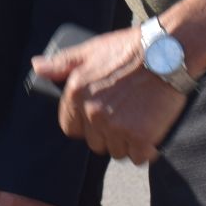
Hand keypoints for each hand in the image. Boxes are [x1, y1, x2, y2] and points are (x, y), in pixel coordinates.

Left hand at [32, 26, 187, 164]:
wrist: (169, 52)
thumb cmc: (131, 48)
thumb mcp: (91, 50)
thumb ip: (62, 63)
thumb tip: (37, 67)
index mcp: (77, 93)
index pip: (71, 128)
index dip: (86, 124)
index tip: (101, 117)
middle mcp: (93, 113)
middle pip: (96, 143)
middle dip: (109, 133)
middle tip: (126, 114)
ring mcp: (117, 127)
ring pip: (117, 151)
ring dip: (128, 142)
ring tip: (141, 118)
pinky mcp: (141, 138)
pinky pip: (139, 157)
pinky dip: (146, 149)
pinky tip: (153, 128)